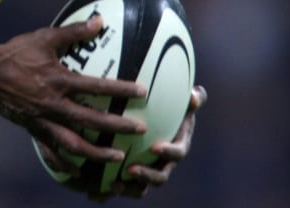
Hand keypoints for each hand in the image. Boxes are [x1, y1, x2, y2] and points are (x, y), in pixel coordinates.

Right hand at [0, 15, 147, 170]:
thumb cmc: (16, 53)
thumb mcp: (45, 38)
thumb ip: (74, 31)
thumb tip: (99, 21)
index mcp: (59, 81)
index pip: (96, 87)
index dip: (120, 89)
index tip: (142, 92)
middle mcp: (53, 104)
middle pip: (91, 120)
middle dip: (117, 127)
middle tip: (140, 130)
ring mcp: (43, 121)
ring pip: (74, 144)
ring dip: (97, 153)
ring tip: (117, 158)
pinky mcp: (33, 130)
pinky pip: (52, 152)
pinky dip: (67, 163)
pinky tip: (80, 170)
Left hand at [89, 84, 207, 201]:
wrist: (154, 123)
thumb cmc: (170, 109)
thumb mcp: (182, 102)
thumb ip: (193, 98)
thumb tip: (195, 96)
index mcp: (177, 148)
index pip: (177, 153)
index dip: (168, 152)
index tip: (155, 147)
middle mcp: (164, 164)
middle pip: (159, 176)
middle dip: (146, 176)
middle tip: (131, 170)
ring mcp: (148, 172)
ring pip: (140, 187)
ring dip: (128, 188)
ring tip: (112, 185)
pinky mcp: (131, 177)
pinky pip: (122, 187)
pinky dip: (109, 192)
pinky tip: (94, 194)